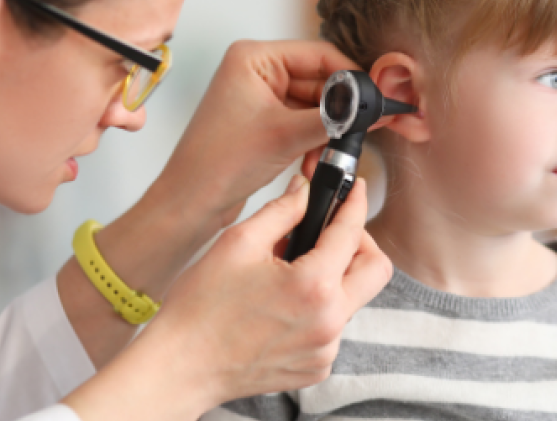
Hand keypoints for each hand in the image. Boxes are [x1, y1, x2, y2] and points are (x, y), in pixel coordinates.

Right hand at [64, 175, 392, 420]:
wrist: (182, 366)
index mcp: (313, 285)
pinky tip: (285, 304)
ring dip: (334, 278)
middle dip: (360, 243)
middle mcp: (329, 321)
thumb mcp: (238, 242)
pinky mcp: (316, 367)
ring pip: (354, 299)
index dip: (354, 203)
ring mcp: (325, 349)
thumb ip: (282, 210)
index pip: (352, 232)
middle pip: (375, 269)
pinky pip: (334, 328)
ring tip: (293, 271)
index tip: (354, 190)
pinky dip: (318, 309)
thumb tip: (304, 191)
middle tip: (331, 233)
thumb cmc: (200, 308)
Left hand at [145, 40, 359, 228]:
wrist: (190, 203)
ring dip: (326, 132)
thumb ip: (334, 117)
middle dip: (338, 111)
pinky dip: (315, 141)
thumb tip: (371, 106)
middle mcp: (257, 71)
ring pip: (315, 105)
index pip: (319, 54)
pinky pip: (304, 123)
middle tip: (360, 132)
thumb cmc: (217, 164)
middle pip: (320, 80)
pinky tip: (313, 163)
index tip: (376, 97)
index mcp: (254, 58)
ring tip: (328, 155)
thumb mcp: (286, 136)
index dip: (351, 77)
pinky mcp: (265, 121)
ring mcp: (261, 97)